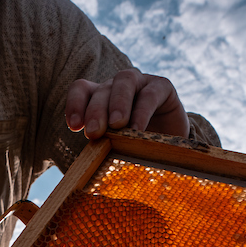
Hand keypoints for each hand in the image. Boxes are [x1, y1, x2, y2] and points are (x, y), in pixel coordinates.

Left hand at [66, 69, 189, 140]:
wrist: (171, 144)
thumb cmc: (136, 145)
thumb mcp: (115, 145)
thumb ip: (102, 145)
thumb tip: (87, 164)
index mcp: (99, 96)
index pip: (81, 90)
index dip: (75, 104)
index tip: (74, 127)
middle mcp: (117, 86)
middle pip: (102, 89)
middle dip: (95, 111)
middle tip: (94, 133)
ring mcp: (140, 82)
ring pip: (124, 81)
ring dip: (118, 103)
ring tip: (116, 125)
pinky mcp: (162, 87)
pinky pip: (150, 94)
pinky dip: (142, 111)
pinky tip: (138, 129)